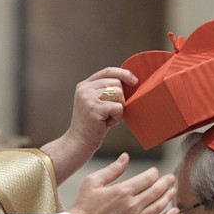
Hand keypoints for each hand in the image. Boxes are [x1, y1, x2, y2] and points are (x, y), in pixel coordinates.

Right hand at [41, 67, 137, 183]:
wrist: (79, 142)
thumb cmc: (93, 125)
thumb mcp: (96, 103)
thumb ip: (106, 90)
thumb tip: (130, 82)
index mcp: (84, 85)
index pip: (108, 71)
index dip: (123, 73)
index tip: (134, 81)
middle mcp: (84, 89)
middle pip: (116, 83)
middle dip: (120, 98)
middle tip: (110, 112)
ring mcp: (88, 98)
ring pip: (119, 94)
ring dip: (118, 108)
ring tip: (107, 118)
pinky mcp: (95, 108)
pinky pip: (118, 107)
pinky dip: (117, 117)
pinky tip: (107, 124)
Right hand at [69, 153, 178, 213]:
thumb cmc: (83, 206)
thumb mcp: (92, 182)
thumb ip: (112, 169)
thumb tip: (125, 157)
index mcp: (123, 191)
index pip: (147, 178)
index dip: (154, 173)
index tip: (154, 172)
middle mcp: (132, 205)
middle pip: (157, 191)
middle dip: (166, 182)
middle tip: (171, 178)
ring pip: (160, 206)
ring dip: (169, 197)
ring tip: (173, 190)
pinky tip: (174, 211)